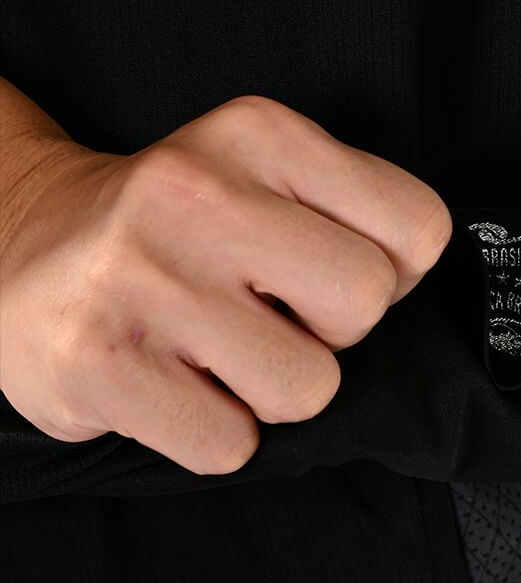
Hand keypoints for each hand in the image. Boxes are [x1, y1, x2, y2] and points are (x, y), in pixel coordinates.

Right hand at [0, 95, 450, 474]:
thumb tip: (404, 284)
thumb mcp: (263, 176)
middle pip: (365, 305)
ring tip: (213, 350)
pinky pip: (231, 446)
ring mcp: (141, 279)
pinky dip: (211, 433)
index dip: (389, 271)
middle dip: (331, 332)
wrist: (20, 247)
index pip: (419, 227)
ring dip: (270, 391)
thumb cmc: (175, 230)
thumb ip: (349, 214)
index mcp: (259, 136)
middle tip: (267, 315)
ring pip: (308, 389)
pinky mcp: (96, 363)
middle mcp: (197, 194)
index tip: (323, 271)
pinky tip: (170, 384)